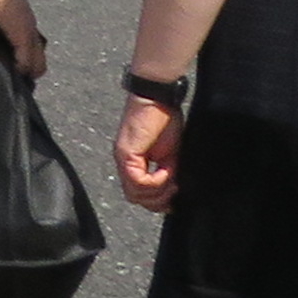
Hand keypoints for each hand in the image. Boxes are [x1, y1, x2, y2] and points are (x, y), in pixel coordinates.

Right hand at [0, 0, 41, 78]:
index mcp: (8, 27)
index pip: (14, 52)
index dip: (10, 64)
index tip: (0, 76)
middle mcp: (21, 32)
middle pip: (30, 61)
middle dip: (20, 74)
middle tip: (6, 84)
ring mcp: (26, 34)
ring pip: (35, 64)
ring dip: (25, 75)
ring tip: (11, 85)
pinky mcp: (25, 35)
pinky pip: (31, 62)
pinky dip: (24, 72)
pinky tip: (14, 80)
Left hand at [113, 97, 186, 212]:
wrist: (158, 97)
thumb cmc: (164, 117)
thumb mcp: (171, 152)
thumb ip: (167, 172)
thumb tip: (174, 190)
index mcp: (134, 162)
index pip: (139, 193)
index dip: (157, 200)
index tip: (173, 200)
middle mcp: (124, 163)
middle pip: (135, 197)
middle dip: (158, 200)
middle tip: (174, 191)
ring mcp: (123, 159)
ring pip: (135, 194)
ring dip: (158, 192)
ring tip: (172, 181)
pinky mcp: (126, 154)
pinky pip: (138, 181)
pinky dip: (156, 181)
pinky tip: (167, 171)